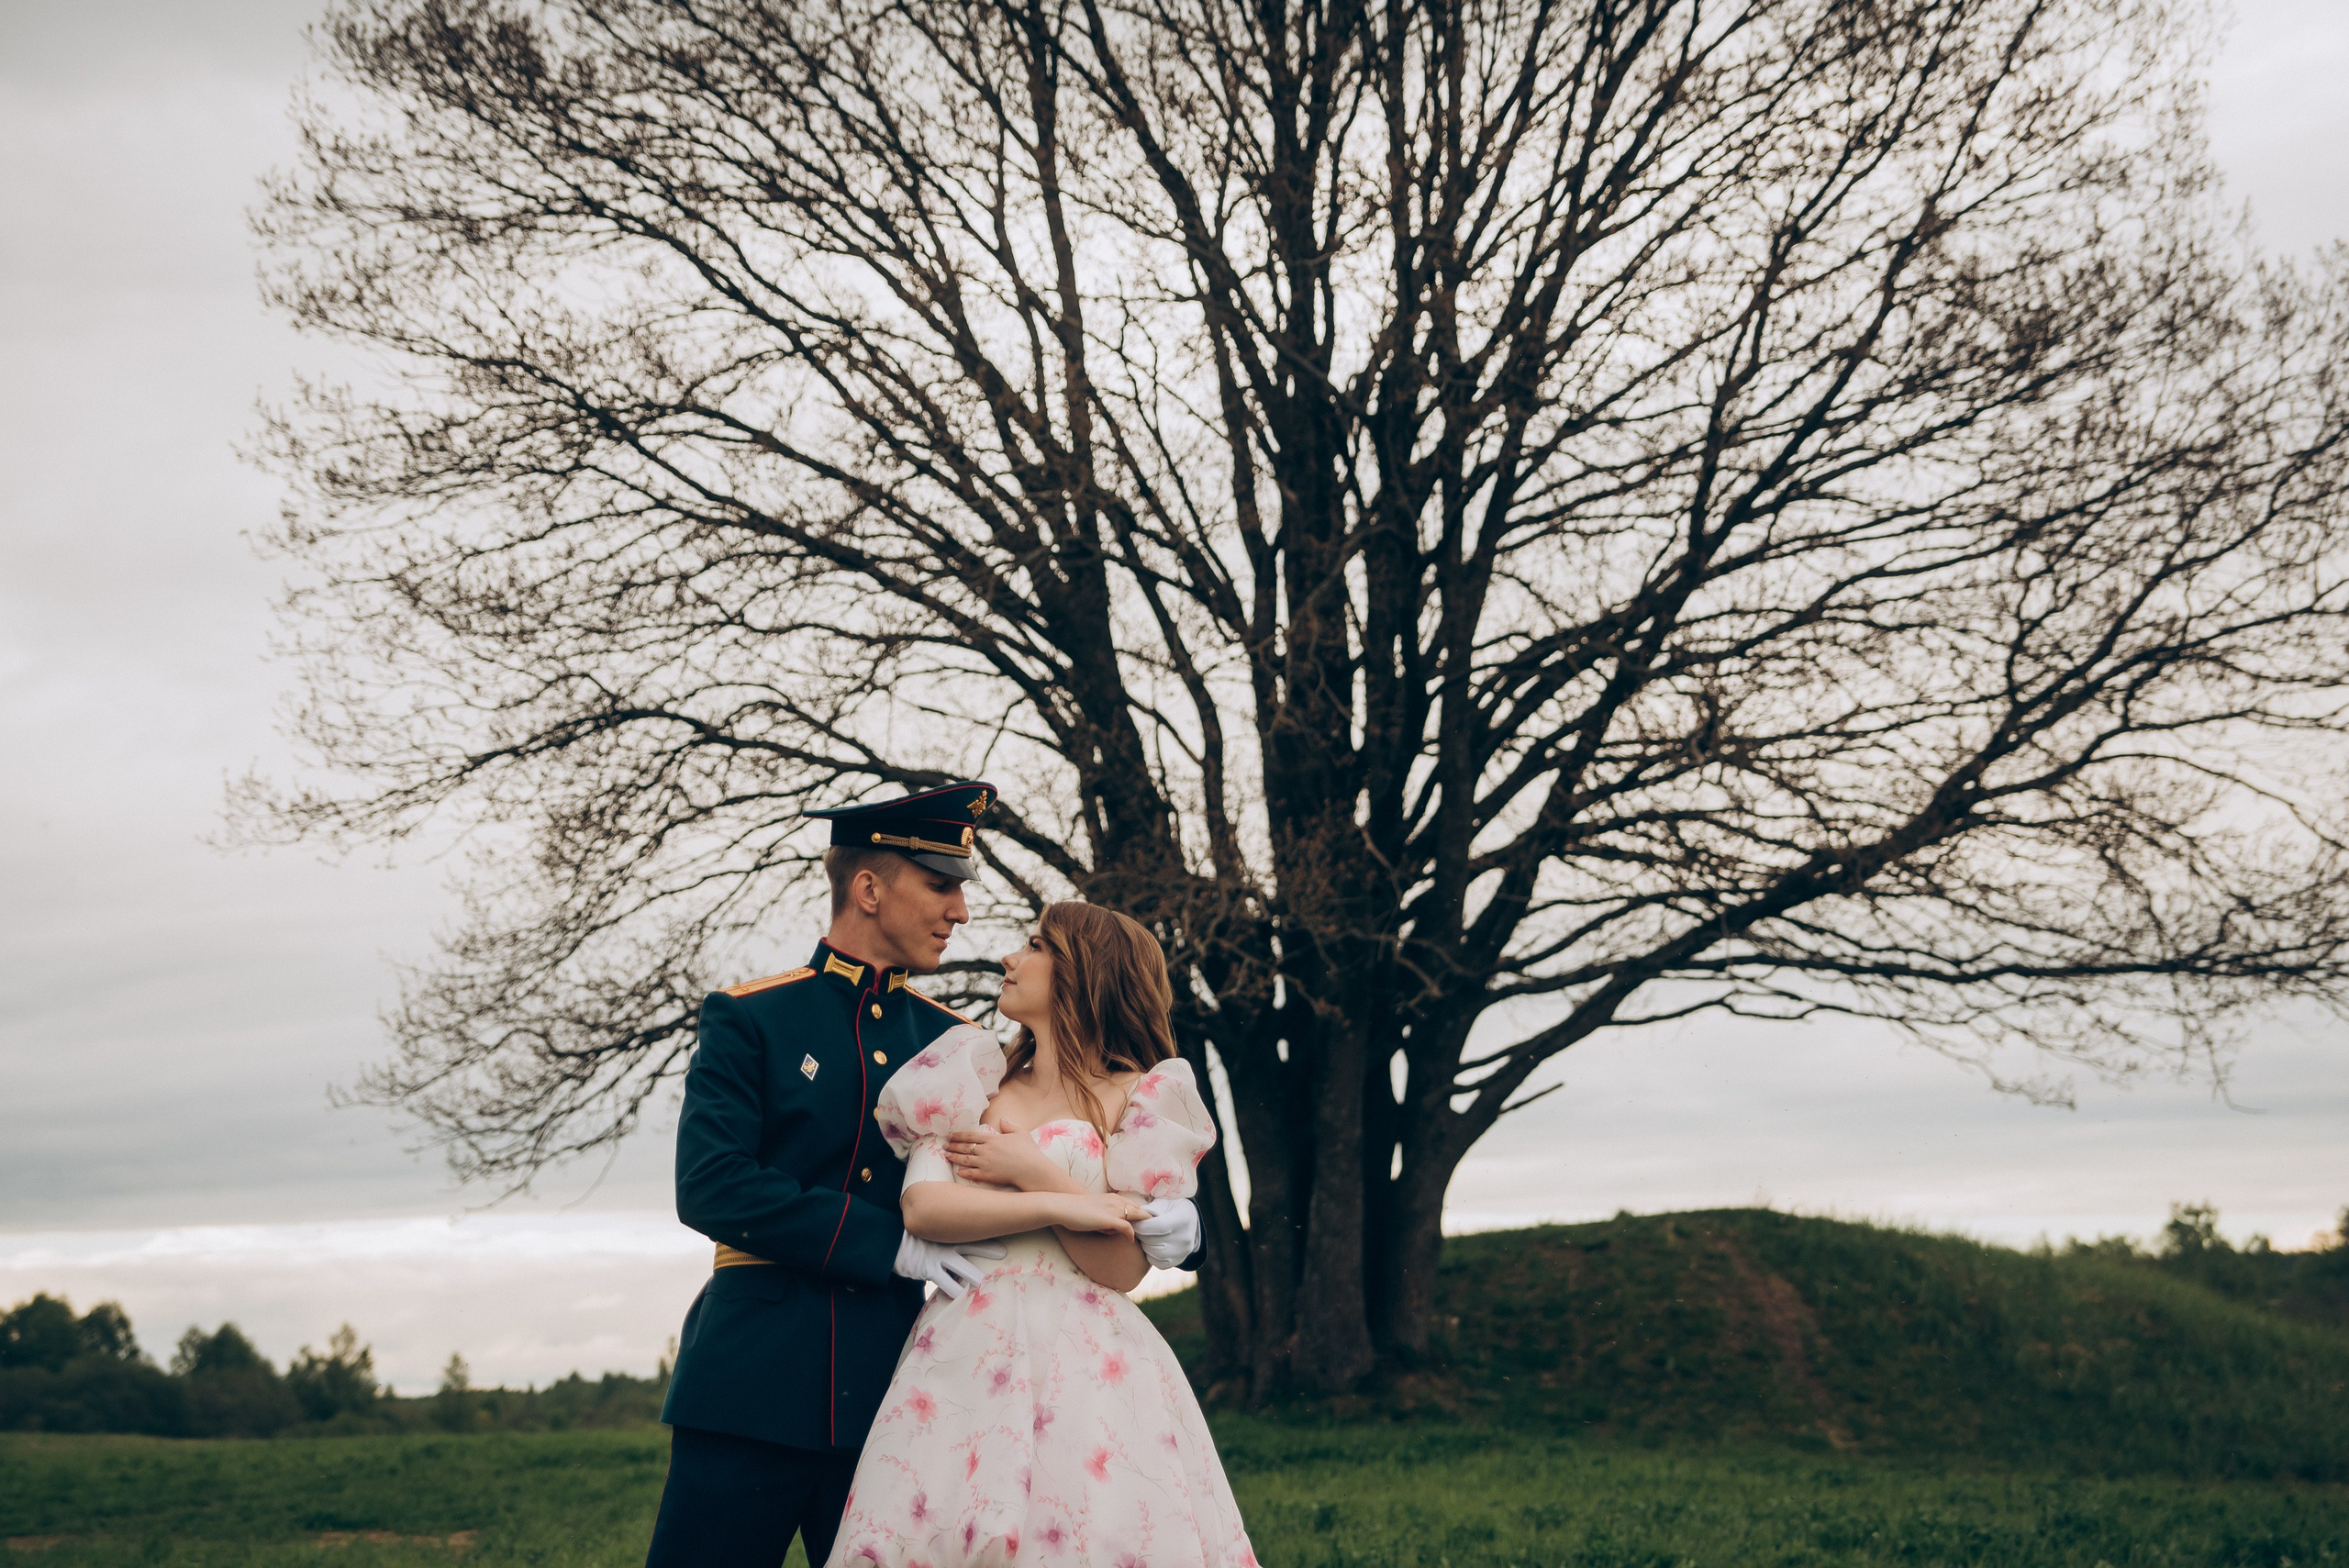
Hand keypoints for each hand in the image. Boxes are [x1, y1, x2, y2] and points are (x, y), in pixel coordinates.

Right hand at [892, 1234, 1009, 1298]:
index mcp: (946, 1230)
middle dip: (988, 1249)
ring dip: (976, 1276)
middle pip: (971, 1244)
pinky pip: (945, 1283)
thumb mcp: (927, 1229)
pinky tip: (965, 1297)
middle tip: (1004, 1252)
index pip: (969, 1229)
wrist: (885, 1240)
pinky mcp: (927, 1269)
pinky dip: (955, 1290)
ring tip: (989, 1283)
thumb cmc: (908, 1235)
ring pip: (962, 1268)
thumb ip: (941, 1232)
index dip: (984, 1232)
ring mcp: (936, 1256)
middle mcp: (944, 1242)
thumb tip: (958, 1233)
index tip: (999, 1231)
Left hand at [945, 1122, 1062, 1191]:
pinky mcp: (988, 1175)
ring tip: (946, 1155)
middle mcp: (986, 1150)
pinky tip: (958, 1171)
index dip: (959, 1135)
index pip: (971, 1135)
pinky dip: (963, 1172)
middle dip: (953, 1146)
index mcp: (992, 1139)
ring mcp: (985, 1163)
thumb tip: (1002, 1120)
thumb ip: (1009, 1126)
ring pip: (965, 1160)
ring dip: (954, 1157)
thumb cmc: (1028, 1151)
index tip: (950, 1135)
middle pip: (965, 1147)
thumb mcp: (1020, 1133)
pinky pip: (972, 1173)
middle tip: (944, 1145)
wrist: (1032, 1169)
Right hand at [1051, 1191, 1147, 1236]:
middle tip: (1151, 1231)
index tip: (1145, 1224)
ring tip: (1144, 1236)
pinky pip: (1127, 1227)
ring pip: (1136, 1217)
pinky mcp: (1109, 1219)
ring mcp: (1114, 1210)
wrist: (1063, 1206)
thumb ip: (1107, 1216)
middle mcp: (1116, 1201)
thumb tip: (1114, 1228)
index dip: (1141, 1215)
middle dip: (1146, 1221)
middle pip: (1139, 1211)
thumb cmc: (1075, 1209)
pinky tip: (1130, 1240)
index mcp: (1113, 1198)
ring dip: (1141, 1227)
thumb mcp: (1095, 1209)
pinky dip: (1131, 1234)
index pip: (1134, 1205)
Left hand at [1132, 1197, 1200, 1269]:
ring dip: (1144, 1245)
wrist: (1189, 1220)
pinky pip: (1158, 1263)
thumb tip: (1137, 1217)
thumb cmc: (1171, 1208)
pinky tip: (1151, 1245)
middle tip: (1136, 1230)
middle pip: (1154, 1241)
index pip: (1157, 1226)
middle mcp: (1185, 1238)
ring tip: (1144, 1236)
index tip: (1133, 1223)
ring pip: (1153, 1253)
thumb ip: (1151, 1209)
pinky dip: (1150, 1255)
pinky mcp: (1178, 1261)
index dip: (1141, 1226)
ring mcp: (1182, 1252)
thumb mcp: (1164, 1202)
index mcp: (1183, 1219)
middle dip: (1141, 1235)